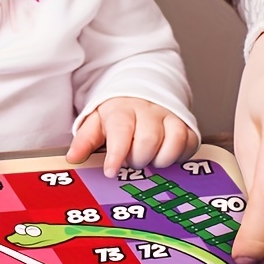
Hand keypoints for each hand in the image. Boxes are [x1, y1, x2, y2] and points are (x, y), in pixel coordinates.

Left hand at [66, 96, 197, 176]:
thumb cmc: (118, 113)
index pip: (121, 132)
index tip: (111, 172)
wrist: (142, 91)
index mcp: (123, 110)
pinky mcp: (186, 124)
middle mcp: (148, 112)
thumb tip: (73, 157)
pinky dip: (179, 155)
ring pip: (174, 139)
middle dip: (138, 159)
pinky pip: (190, 142)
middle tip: (131, 162)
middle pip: (148, 139)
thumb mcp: (96, 122)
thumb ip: (85, 140)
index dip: (116, 155)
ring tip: (149, 161)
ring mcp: (170, 116)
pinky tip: (165, 157)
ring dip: (161, 158)